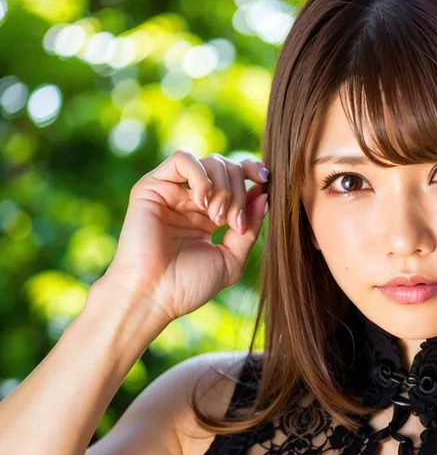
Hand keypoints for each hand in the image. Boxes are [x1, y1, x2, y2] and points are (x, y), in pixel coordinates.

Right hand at [98, 150, 269, 324]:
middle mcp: (192, 200)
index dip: (252, 172)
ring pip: (209, 162)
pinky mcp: (152, 186)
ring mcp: (172, 192)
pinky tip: (201, 203)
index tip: (265, 181)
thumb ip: (250, 228)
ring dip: (223, 187)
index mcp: (210, 215)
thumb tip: (264, 193)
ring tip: (218, 218)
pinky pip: (182, 159)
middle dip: (239, 192)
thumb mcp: (231, 259)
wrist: (154, 295)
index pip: (236, 179)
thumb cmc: (189, 285)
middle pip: (228, 169)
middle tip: (234, 223)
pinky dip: (200, 176)